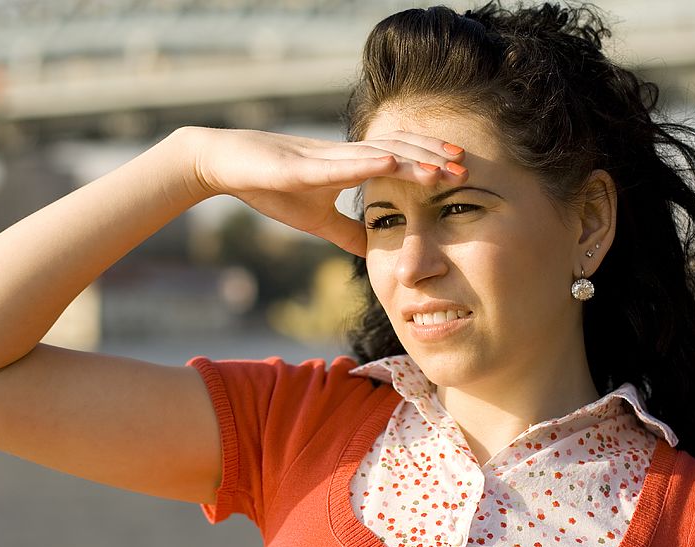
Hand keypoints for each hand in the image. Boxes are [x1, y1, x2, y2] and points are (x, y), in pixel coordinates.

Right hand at [178, 126, 467, 255]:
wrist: (227, 166)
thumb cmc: (270, 187)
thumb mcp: (316, 218)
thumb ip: (346, 232)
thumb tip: (373, 249)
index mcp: (349, 166)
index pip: (399, 160)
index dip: (429, 163)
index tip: (459, 172)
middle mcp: (344, 155)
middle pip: (398, 150)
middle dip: (433, 156)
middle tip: (467, 166)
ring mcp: (325, 157)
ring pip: (377, 152)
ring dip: (412, 158)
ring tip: (443, 164)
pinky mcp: (301, 165)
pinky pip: (340, 163)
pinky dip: (369, 161)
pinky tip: (393, 161)